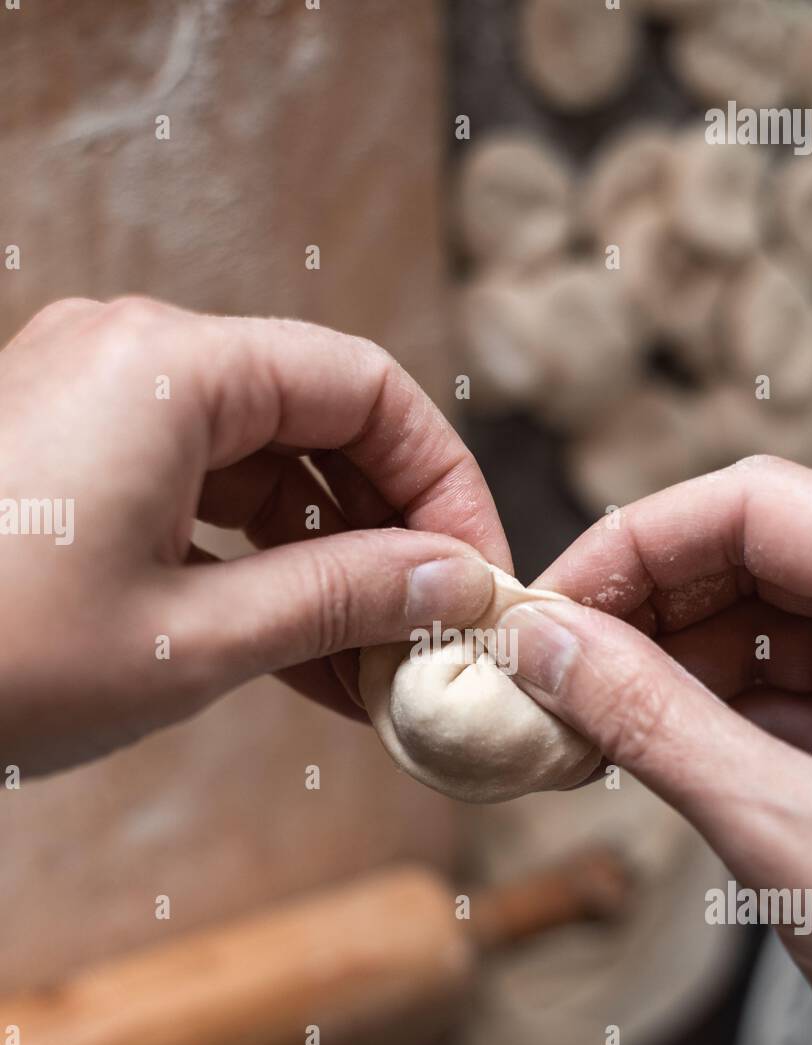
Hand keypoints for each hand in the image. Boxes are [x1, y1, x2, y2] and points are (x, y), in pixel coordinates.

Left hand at [0, 297, 508, 774]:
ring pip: (266, 468)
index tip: (477, 574)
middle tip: (435, 631)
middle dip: (389, 532)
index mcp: (170, 367)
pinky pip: (205, 497)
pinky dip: (261, 568)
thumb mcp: (193, 640)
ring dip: (329, 563)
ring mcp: (103, 403)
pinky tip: (310, 656)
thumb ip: (341, 598)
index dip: (443, 482)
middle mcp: (138, 356)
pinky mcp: (81, 455)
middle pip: (319, 423)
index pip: (365, 389)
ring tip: (378, 667)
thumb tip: (455, 583)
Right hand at [504, 456, 811, 1044]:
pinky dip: (699, 703)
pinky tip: (632, 738)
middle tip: (547, 663)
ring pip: (758, 613)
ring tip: (579, 714)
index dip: (638, 544)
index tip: (547, 606)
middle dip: (642, 604)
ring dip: (662, 657)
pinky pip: (774, 676)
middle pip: (756, 549)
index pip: (763, 506)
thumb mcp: (779, 824)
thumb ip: (649, 720)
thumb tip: (537, 644)